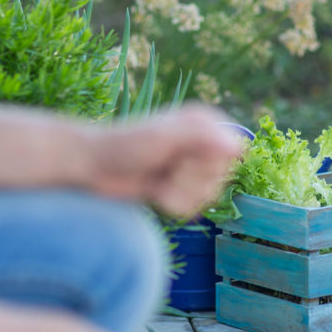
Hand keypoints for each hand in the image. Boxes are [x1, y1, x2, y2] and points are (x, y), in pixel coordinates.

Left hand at [87, 104, 243, 216]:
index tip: (182, 158)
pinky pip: (195, 207)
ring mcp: (193, 166)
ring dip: (179, 195)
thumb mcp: (163, 136)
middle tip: (165, 168)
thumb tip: (238, 147)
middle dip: (190, 181)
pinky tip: (155, 192)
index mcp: (205, 123)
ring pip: (209, 195)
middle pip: (221, 176)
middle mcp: (203, 143)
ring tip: (158, 182)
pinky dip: (174, 205)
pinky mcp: (182, 187)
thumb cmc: (126, 145)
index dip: (210, 162)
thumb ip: (201, 137)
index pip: (232, 151)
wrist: (94, 167)